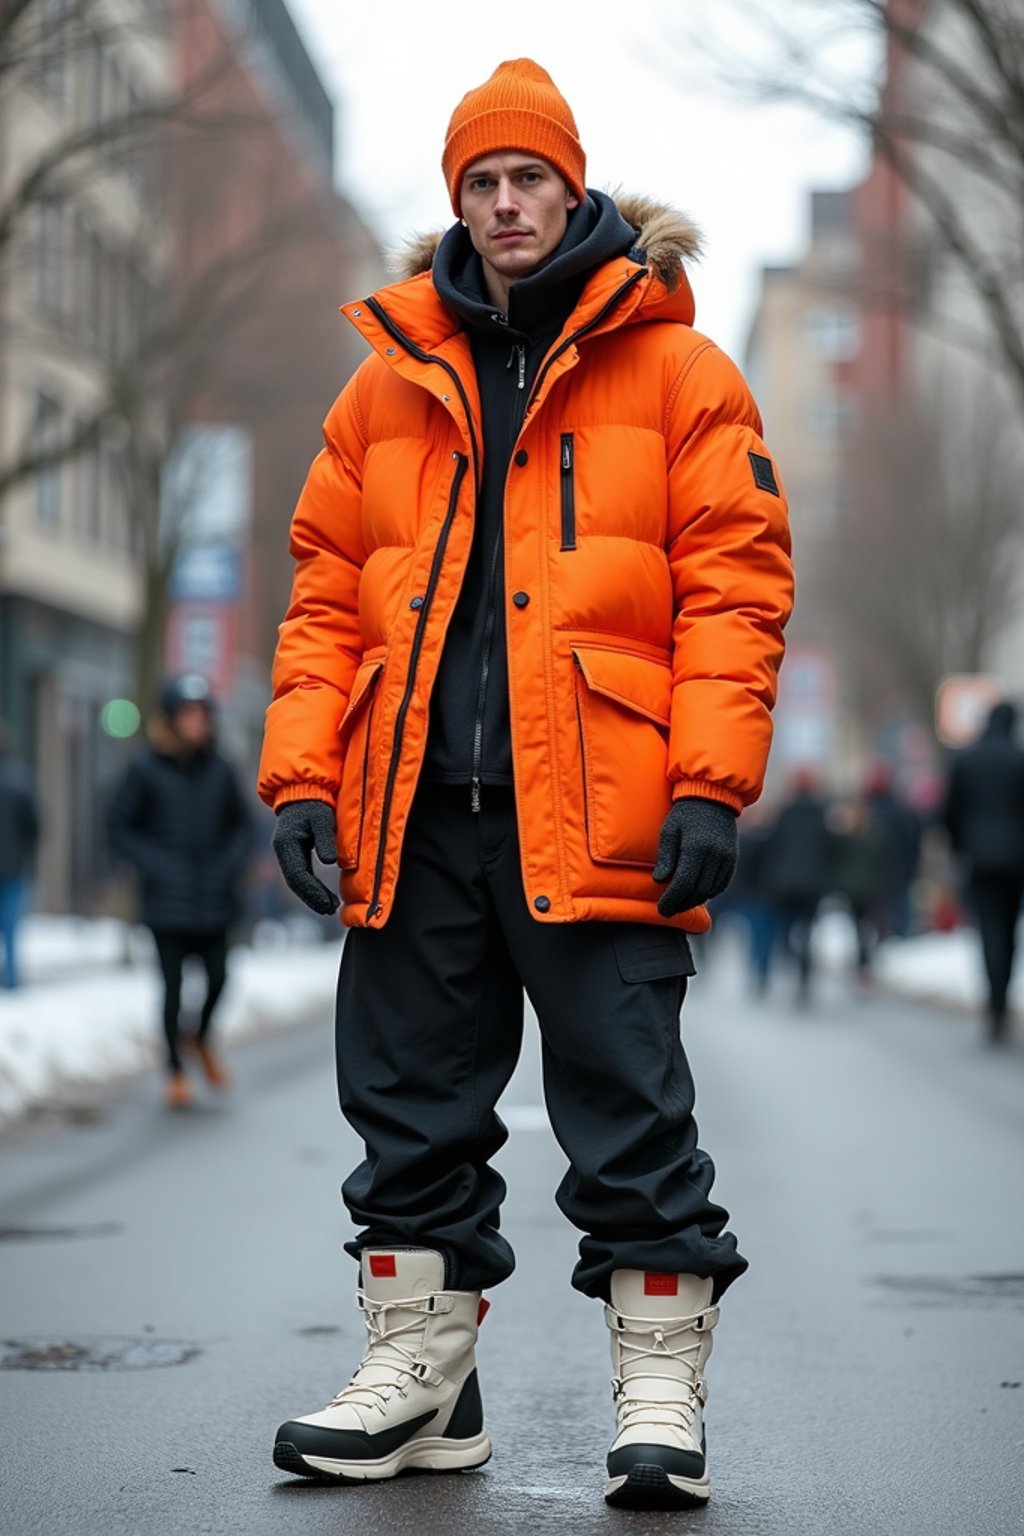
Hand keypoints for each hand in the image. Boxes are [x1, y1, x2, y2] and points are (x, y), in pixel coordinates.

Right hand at [272, 800, 339, 914]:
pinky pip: (301, 875)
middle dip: (312, 898)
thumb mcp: (322, 818)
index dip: (312, 892)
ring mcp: (287, 853)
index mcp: (286, 844)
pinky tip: (325, 896)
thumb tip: (330, 862)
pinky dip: (312, 887)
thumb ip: (325, 838)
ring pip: (297, 881)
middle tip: (330, 910)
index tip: (328, 904)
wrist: (304, 791)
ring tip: (330, 907)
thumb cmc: (315, 803)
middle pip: (295, 882)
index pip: (298, 875)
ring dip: (312, 895)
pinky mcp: (293, 854)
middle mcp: (283, 851)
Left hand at [653, 797, 737, 917]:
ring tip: (679, 903)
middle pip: (698, 891)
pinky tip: (696, 894)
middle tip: (667, 911)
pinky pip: (721, 884)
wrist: (713, 797)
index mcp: (696, 847)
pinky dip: (708, 892)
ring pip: (710, 890)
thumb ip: (666, 857)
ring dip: (694, 900)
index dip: (672, 899)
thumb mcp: (669, 831)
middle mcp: (715, 855)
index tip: (662, 910)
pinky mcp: (732, 859)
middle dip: (681, 904)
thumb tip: (660, 881)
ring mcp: (726, 858)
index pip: (684, 883)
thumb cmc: (684, 813)